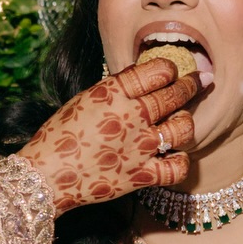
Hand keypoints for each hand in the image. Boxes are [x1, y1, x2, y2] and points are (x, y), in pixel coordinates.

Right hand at [14, 57, 198, 215]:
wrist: (45, 175)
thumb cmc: (58, 136)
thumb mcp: (84, 100)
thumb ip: (114, 91)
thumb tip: (141, 84)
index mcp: (113, 92)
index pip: (156, 70)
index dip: (169, 68)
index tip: (172, 70)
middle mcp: (131, 117)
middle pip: (174, 95)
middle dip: (190, 86)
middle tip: (197, 82)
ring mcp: (139, 147)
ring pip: (183, 128)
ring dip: (186, 121)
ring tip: (183, 119)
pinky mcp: (141, 175)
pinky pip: (176, 168)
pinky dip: (181, 161)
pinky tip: (175, 155)